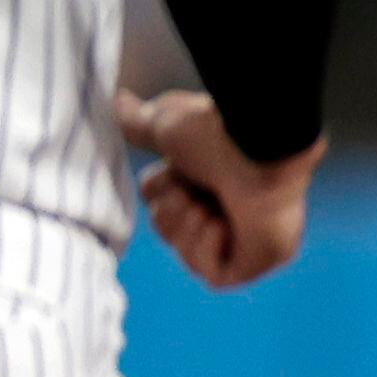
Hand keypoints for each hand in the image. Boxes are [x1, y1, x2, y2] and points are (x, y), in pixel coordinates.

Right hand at [117, 88, 320, 288]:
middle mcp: (231, 206)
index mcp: (213, 178)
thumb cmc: (219, 131)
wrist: (257, 147)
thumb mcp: (165, 124)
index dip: (159, 191)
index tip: (175, 171)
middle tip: (193, 191)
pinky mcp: (258, 260)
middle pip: (169, 229)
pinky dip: (208, 250)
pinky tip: (222, 225)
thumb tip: (118, 101)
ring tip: (211, 206)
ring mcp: (247, 236)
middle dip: (172, 210)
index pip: (163, 203)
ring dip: (189, 226)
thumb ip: (140, 121)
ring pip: (188, 254)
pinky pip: (215, 275)